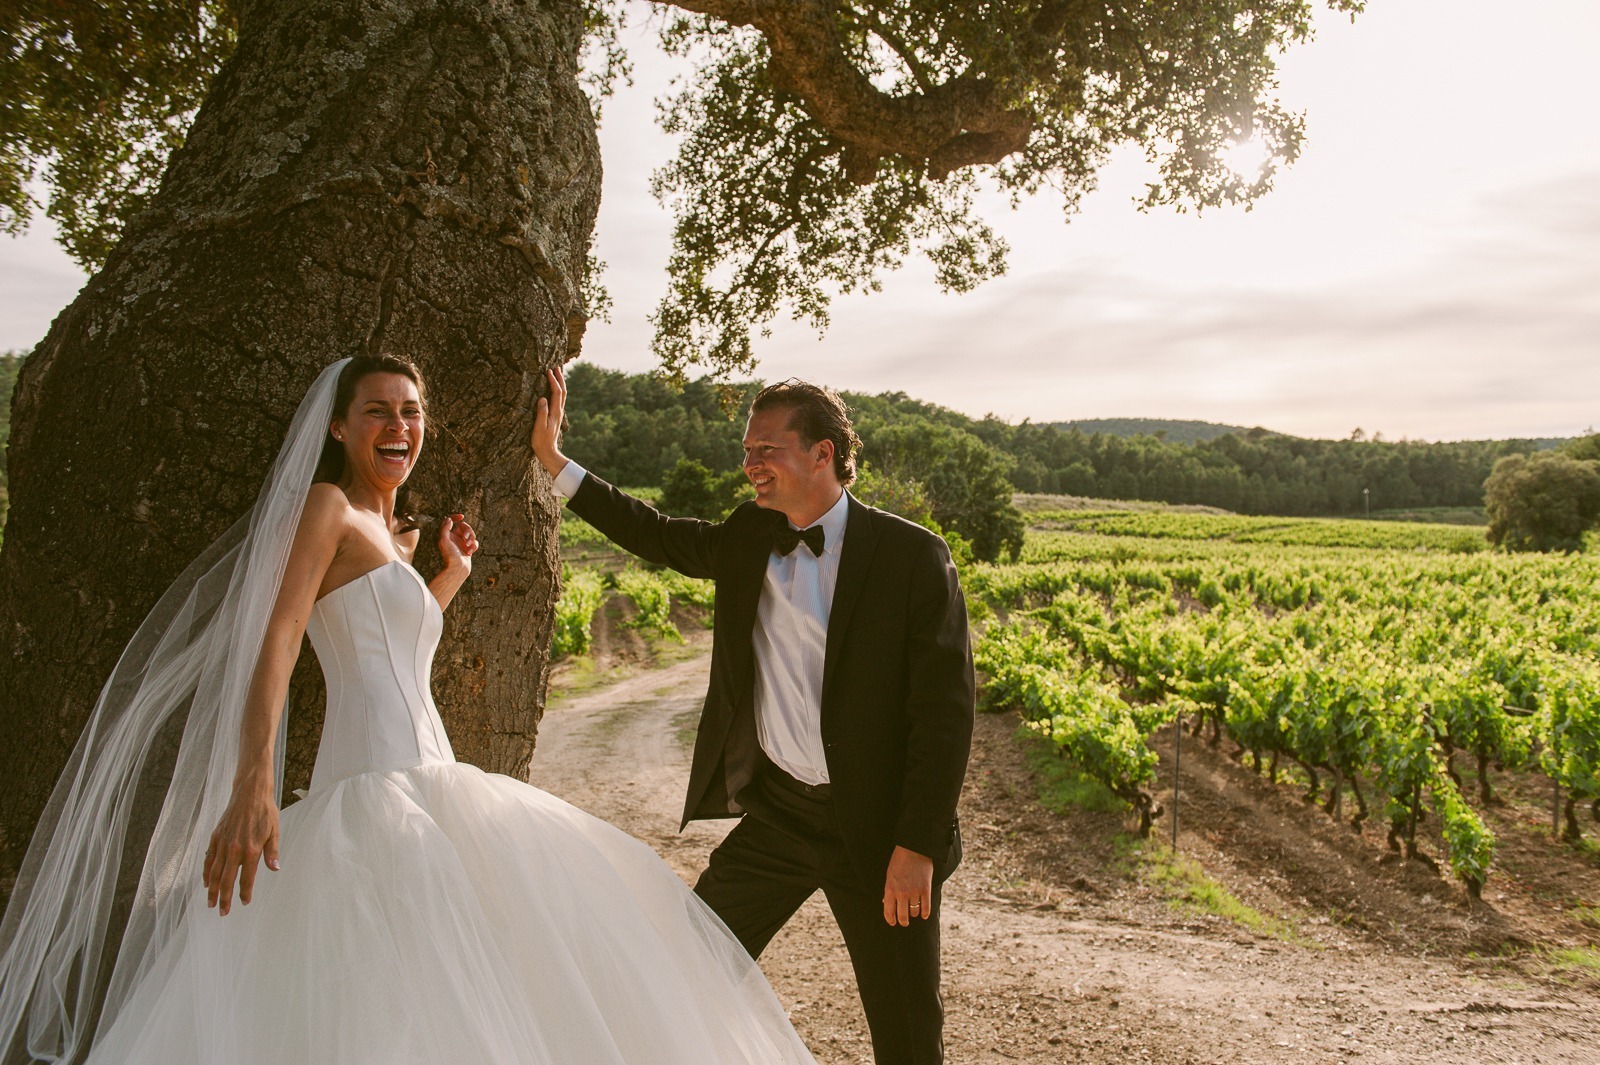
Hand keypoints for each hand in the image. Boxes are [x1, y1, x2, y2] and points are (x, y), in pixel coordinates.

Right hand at [204, 784, 279, 915]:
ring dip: (212, 890)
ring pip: (214, 872)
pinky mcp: (215, 837)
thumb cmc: (265, 812)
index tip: (244, 903)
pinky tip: (206, 883)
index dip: (244, 892)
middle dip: (224, 898)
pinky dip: (206, 872)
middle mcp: (235, 849)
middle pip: (226, 880)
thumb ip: (272, 852)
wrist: (250, 793)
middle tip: (223, 912)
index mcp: (252, 850)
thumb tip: (275, 869)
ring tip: (211, 903)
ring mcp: (223, 844)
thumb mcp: (275, 832)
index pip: (246, 878)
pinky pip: (208, 859)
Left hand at [439, 513, 477, 570]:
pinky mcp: (468, 549)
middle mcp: (454, 538)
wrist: (457, 569)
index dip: (455, 517)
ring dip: (472, 538)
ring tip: (468, 546)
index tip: (462, 516)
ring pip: (471, 534)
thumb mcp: (444, 541)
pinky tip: (470, 552)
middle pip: (464, 526)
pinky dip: (474, 546)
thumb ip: (445, 529)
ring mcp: (462, 543)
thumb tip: (449, 519)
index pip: (450, 521)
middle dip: (468, 530)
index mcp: (447, 535)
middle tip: (466, 537)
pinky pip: (475, 543)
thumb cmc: (449, 556)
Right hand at [531, 366, 568, 477]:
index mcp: (555, 412)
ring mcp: (558, 413)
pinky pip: (558, 399)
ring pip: (562, 394)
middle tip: (556, 366)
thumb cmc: (541, 441)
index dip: (553, 380)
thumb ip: (541, 412)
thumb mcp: (539, 427)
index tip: (548, 370)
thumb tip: (542, 398)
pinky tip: (554, 388)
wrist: (548, 451)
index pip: (556, 392)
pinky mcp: (555, 415)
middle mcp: (559, 411)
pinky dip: (557, 390)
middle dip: (560, 378)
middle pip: (562, 391)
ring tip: (557, 373)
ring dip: (560, 383)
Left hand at [882, 845, 933, 926]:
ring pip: (914, 912)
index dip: (891, 920)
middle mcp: (901, 893)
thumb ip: (888, 890)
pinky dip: (925, 913)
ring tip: (913, 912)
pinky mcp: (926, 890)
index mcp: (890, 889)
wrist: (914, 849)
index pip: (888, 912)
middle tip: (904, 922)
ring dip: (914, 914)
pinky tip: (923, 914)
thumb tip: (885, 903)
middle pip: (902, 916)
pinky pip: (926, 908)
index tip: (893, 923)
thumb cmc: (899, 861)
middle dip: (903, 922)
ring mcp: (914, 892)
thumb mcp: (889, 875)